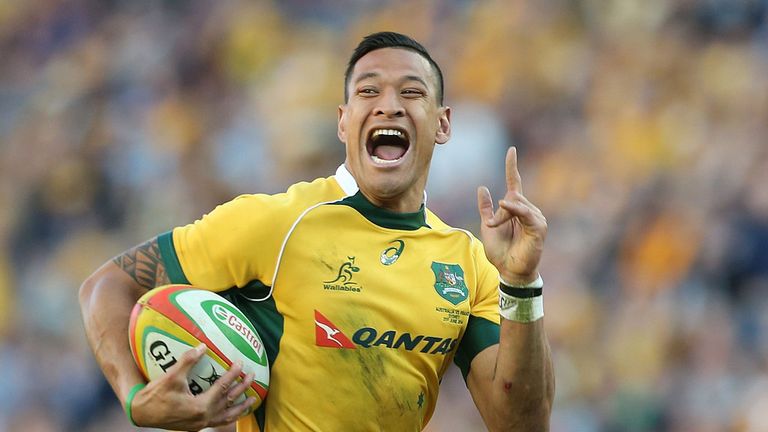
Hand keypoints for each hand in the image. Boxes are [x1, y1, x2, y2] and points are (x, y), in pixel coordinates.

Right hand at [130, 344, 256, 429]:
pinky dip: (229, 416)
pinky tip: (233, 410)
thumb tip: (202, 346)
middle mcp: (203, 418)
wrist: (141, 414)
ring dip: (241, 407)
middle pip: (229, 401)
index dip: (233, 374)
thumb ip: (187, 361)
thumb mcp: (171, 377)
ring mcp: (200, 424)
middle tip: (252, 376)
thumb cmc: (155, 396)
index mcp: (200, 407)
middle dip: (243, 388)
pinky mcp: (196, 426)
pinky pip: (218, 422)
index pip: (222, 388)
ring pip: (227, 417)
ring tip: (252, 399)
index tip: (240, 363)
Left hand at [477, 147, 546, 283]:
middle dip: (499, 211)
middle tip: (493, 226)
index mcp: (515, 209)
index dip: (512, 166)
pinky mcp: (539, 227)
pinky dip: (514, 210)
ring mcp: (535, 218)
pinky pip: (525, 212)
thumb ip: (486, 209)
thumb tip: (482, 187)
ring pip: (516, 203)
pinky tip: (505, 206)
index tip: (511, 150)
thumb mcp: (487, 226)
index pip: (514, 182)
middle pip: (512, 195)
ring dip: (503, 216)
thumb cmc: (500, 252)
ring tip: (498, 229)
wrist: (509, 271)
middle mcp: (528, 210)